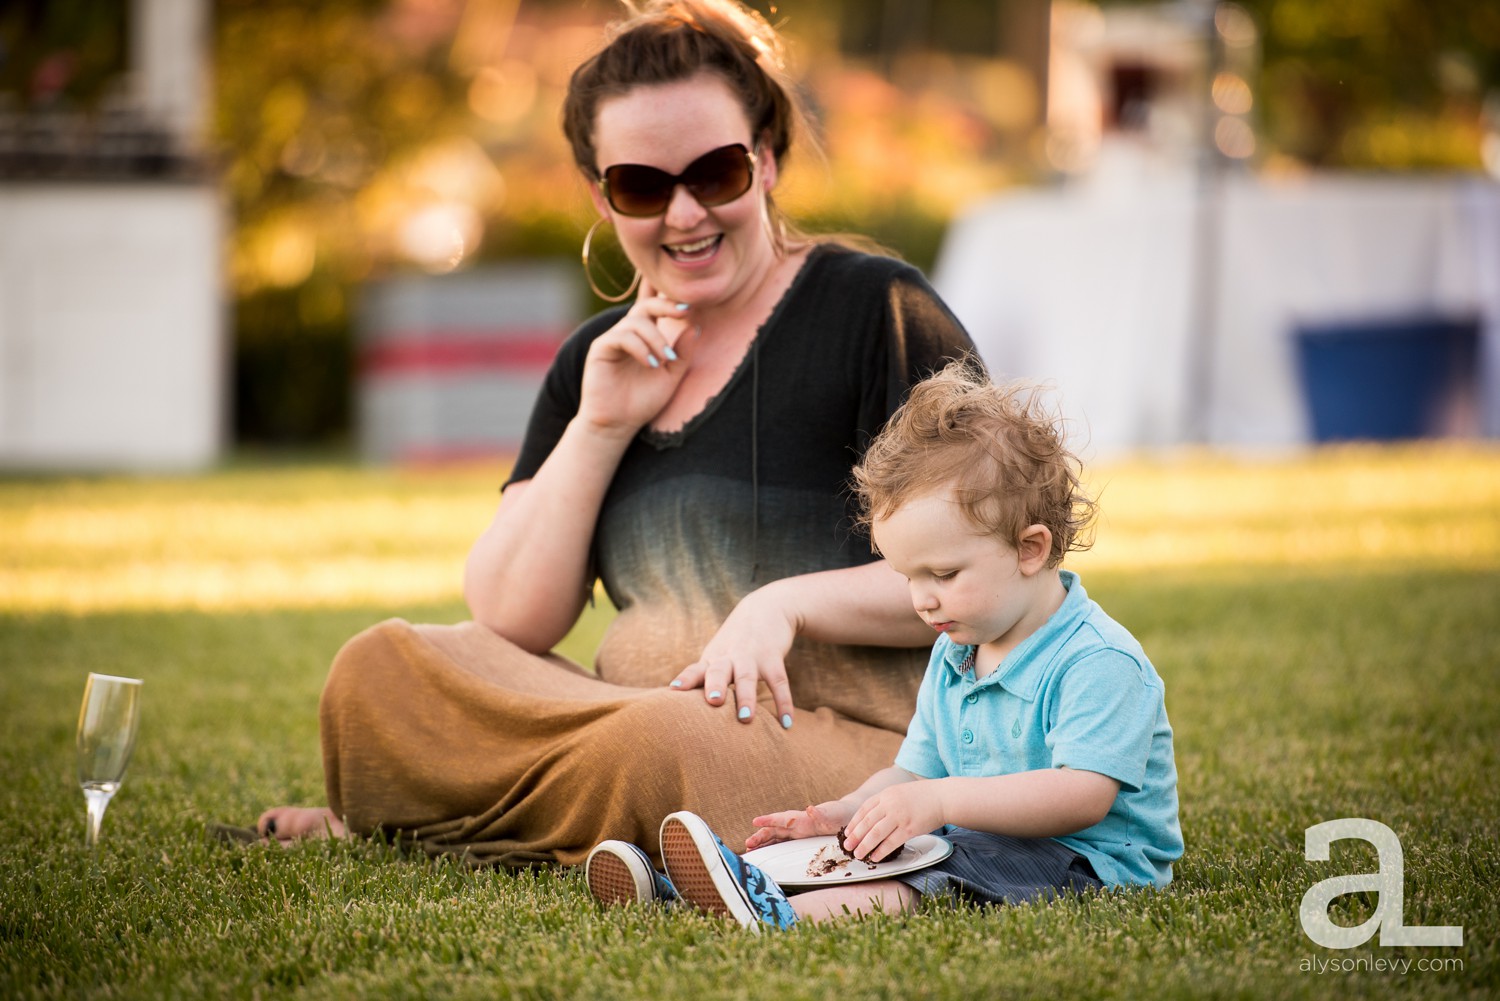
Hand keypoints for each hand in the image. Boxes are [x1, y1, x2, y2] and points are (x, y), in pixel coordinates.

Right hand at [576, 278, 697, 435]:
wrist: (619, 425)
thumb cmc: (643, 401)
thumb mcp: (671, 376)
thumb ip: (682, 353)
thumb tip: (694, 327)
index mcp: (646, 337)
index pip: (656, 309)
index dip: (670, 300)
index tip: (690, 305)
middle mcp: (628, 333)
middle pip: (646, 306)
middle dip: (666, 305)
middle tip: (684, 312)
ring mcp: (613, 339)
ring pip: (636, 322)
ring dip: (655, 338)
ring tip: (664, 360)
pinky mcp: (600, 348)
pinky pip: (621, 337)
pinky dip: (639, 347)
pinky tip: (650, 364)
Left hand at [669, 581, 796, 725]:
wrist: (767, 608)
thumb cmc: (736, 641)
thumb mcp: (718, 654)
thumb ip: (705, 679)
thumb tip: (687, 712)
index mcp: (713, 659)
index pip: (696, 669)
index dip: (686, 679)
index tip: (674, 690)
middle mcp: (729, 657)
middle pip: (719, 671)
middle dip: (716, 685)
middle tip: (713, 701)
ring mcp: (752, 656)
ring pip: (747, 676)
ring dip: (747, 697)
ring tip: (746, 719)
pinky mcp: (773, 658)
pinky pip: (779, 682)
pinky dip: (783, 703)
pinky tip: (786, 723)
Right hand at [745, 800, 854, 850]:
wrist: (846, 817)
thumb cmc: (839, 814)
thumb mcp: (832, 814)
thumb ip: (821, 813)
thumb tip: (810, 809)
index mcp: (802, 819)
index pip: (782, 819)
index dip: (769, 820)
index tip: (755, 821)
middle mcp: (797, 825)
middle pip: (774, 830)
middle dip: (760, 836)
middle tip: (747, 844)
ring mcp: (797, 832)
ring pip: (776, 837)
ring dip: (762, 843)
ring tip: (749, 850)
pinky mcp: (800, 840)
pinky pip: (783, 844)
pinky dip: (771, 848)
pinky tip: (764, 853)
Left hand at [843, 780, 945, 862]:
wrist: (943, 798)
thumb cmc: (922, 796)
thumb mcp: (900, 792)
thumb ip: (886, 802)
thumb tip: (871, 817)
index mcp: (886, 794)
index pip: (864, 809)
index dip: (854, 822)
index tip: (847, 832)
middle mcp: (890, 804)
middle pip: (867, 822)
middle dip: (855, 836)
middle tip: (847, 846)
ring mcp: (899, 817)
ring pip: (876, 834)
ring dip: (865, 846)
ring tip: (857, 854)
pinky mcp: (909, 829)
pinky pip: (891, 843)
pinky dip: (881, 851)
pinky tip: (875, 857)